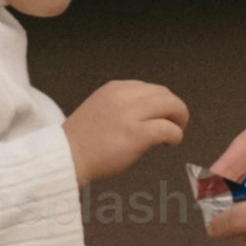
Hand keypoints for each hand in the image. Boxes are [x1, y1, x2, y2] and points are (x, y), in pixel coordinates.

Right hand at [61, 78, 187, 184]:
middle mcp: (125, 96)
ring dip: (179, 120)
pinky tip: (170, 144)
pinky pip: (169, 129)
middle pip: (165, 94)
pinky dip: (176, 136)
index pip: (150, 88)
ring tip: (174, 135)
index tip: (160, 117)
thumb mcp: (101, 108)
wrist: (67, 156)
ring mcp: (131, 114)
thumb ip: (123, 105)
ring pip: (171, 106)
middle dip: (175, 110)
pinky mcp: (137, 134)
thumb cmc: (82, 140)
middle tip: (175, 126)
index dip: (161, 103)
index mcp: (115, 88)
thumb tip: (149, 114)